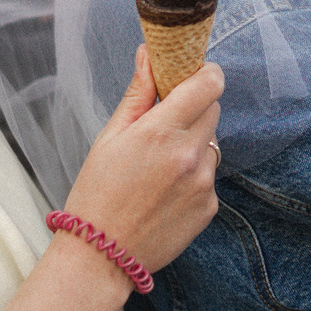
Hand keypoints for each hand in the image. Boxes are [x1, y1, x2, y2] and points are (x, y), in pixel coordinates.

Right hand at [61, 48, 223, 282]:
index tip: (193, 75)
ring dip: (194, 144)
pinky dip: (193, 176)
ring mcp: (203, 183)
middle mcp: (189, 155)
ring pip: (212, 143)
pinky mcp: (210, 207)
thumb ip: (137, 94)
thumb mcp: (109, 138)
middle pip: (213, 109)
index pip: (208, 84)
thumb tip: (148, 54)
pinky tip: (165, 191)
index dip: (205, 74)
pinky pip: (210, 175)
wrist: (102, 255)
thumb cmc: (97, 194)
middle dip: (194, 108)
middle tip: (165, 124)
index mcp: (161, 132)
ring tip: (159, 167)